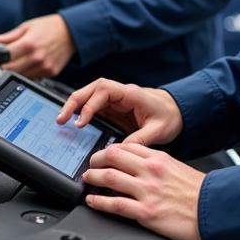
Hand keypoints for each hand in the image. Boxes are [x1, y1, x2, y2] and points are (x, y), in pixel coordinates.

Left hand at [0, 14, 74, 77]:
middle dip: (6, 65)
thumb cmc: (49, 27)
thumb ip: (8, 36)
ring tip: (22, 59)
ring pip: (21, 76)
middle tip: (8, 59)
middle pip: (11, 70)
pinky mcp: (51, 73)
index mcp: (28, 44)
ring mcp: (44, 67)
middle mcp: (36, 57)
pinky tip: (33, 63)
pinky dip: (29, 72)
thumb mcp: (27, 27)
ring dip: (17, 70)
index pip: (5, 58)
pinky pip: (33, 77)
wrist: (72, 32)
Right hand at [56, 79, 182, 146]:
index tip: (81, 122)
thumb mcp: (158, 130)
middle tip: (61, 118)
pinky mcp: (114, 107)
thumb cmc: (170, 116)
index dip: (90, 105)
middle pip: (91, 89)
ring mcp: (116, 99)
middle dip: (74, 102)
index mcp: (131, 94)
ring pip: (89, 95)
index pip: (103, 91)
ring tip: (61, 120)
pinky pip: (93, 105)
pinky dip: (81, 111)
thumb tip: (119, 151)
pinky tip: (73, 122)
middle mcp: (120, 93)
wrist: (178, 111)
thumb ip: (139, 139)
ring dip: (74, 105)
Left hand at [82, 143, 203, 239]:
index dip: (110, 148)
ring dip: (93, 177)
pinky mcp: (146, 212)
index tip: (104, 153)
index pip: (127, 146)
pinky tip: (92, 200)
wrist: (216, 212)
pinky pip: (114, 204)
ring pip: (109, 177)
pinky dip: (99, 201)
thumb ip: (159, 166)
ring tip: (87, 179)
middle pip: (113, 157)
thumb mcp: (179, 169)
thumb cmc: (201, 194)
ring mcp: (147, 191)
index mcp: (159, 158)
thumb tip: (142, 167)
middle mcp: (150, 171)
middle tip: (90, 163)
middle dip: (96, 159)